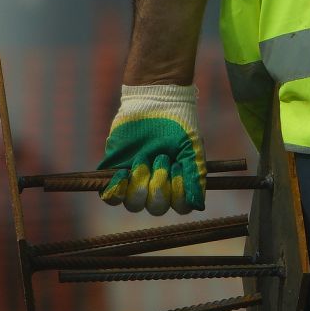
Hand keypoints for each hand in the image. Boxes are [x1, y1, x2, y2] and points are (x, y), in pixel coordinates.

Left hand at [97, 85, 205, 215]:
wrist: (155, 102)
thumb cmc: (178, 125)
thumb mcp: (191, 148)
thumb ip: (195, 175)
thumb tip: (198, 206)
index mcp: (177, 184)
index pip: (179, 206)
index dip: (178, 193)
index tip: (176, 166)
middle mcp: (156, 187)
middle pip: (155, 207)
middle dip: (158, 185)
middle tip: (161, 157)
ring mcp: (135, 182)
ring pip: (134, 204)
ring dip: (139, 184)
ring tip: (142, 158)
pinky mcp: (115, 173)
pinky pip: (111, 196)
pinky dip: (116, 189)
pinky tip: (123, 173)